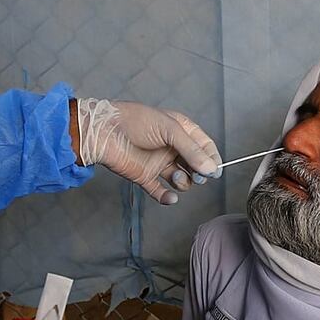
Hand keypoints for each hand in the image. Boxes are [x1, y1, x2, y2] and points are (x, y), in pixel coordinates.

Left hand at [75, 99, 221, 204]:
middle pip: (195, 166)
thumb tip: (211, 170)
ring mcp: (159, 163)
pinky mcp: (145, 176)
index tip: (215, 171)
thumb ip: (192, 150)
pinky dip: (166, 197)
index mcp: (180, 131)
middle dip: (199, 172)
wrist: (104, 132)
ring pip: (181, 180)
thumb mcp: (169, 130)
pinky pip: (160, 192)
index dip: (212, 158)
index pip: (204, 146)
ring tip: (176, 177)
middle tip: (198, 175)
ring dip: (183, 182)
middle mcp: (172, 147)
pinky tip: (170, 198)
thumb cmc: (135, 121)